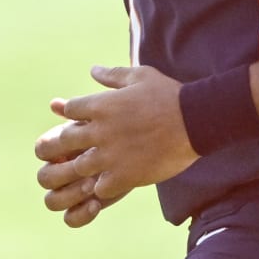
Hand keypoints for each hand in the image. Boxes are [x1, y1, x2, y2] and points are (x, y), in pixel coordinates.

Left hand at [33, 65, 198, 226]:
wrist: (195, 121)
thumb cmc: (169, 95)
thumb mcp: (141, 76)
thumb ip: (113, 74)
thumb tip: (93, 70)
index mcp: (101, 105)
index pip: (69, 109)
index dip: (74, 114)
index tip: (84, 119)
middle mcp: (99, 131)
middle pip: (63, 140)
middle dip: (68, 143)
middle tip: (79, 146)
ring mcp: (110, 156)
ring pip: (78, 167)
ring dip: (85, 166)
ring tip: (97, 165)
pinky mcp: (124, 176)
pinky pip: (100, 188)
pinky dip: (104, 186)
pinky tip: (114, 180)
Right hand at [33, 98, 124, 228]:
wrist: (158, 140)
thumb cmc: (134, 119)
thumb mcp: (114, 110)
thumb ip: (86, 107)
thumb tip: (56, 104)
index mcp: (63, 142)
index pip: (42, 149)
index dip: (52, 150)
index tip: (73, 147)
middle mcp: (63, 167)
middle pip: (44, 177)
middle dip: (62, 175)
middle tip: (88, 170)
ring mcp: (73, 188)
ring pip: (52, 200)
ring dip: (68, 195)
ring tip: (93, 187)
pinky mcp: (88, 205)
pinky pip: (71, 218)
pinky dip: (79, 215)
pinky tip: (96, 205)